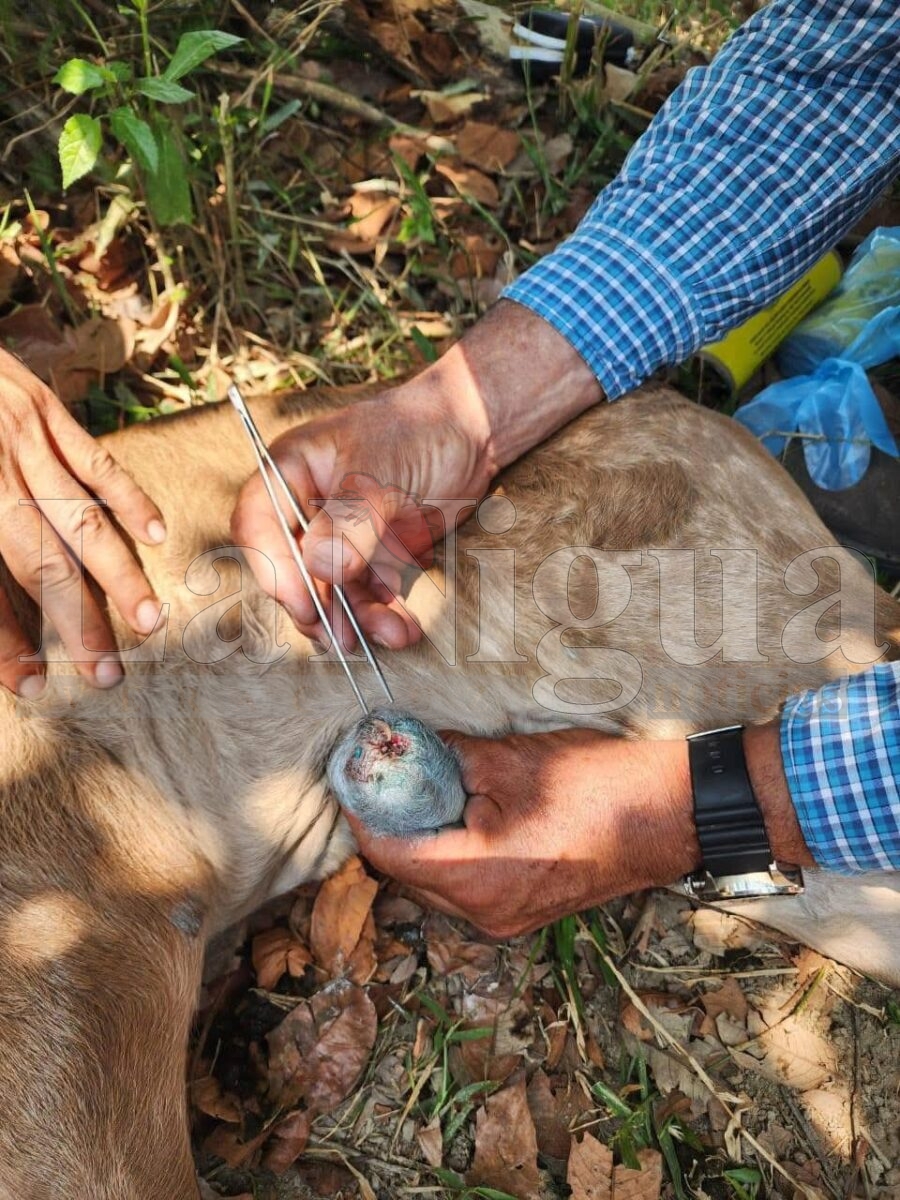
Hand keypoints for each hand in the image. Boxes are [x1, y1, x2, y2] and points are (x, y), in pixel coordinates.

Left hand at [0, 348, 164, 695]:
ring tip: (148, 620)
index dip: (9, 644)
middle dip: (79, 623)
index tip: (35, 685)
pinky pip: (95, 460)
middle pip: (45, 564)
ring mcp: (21, 440)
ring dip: (118, 576)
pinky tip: (153, 534)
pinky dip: (129, 498)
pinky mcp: (41, 409)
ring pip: (80, 520)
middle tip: (110, 672)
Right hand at [231, 302, 602, 648]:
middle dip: (316, 606)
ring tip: (388, 635)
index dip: (273, 567)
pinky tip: (404, 628)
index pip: (259, 525)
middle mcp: (306, 507)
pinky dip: (382, 613)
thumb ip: (349, 523)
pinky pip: (366, 593)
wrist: (472, 431)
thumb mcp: (379, 474)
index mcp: (290, 472)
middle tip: (339, 637)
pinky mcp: (372, 554)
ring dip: (356, 618)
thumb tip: (320, 570)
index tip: (302, 601)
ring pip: (331, 589)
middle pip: (291, 568)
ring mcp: (339, 534)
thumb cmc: (417, 432)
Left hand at [346, 722, 812, 937]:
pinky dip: (450, 850)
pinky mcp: (523, 909)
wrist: (670, 814)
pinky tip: (458, 808)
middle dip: (388, 822)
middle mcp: (485, 913)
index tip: (351, 772)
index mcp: (477, 878)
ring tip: (419, 784)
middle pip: (406, 872)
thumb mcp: (509, 759)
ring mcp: (506, 917)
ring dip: (420, 836)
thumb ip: (445, 756)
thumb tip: (401, 741)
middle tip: (382, 772)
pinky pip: (464, 885)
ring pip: (434, 881)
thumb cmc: (597, 783)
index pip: (389, 852)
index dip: (362, 810)